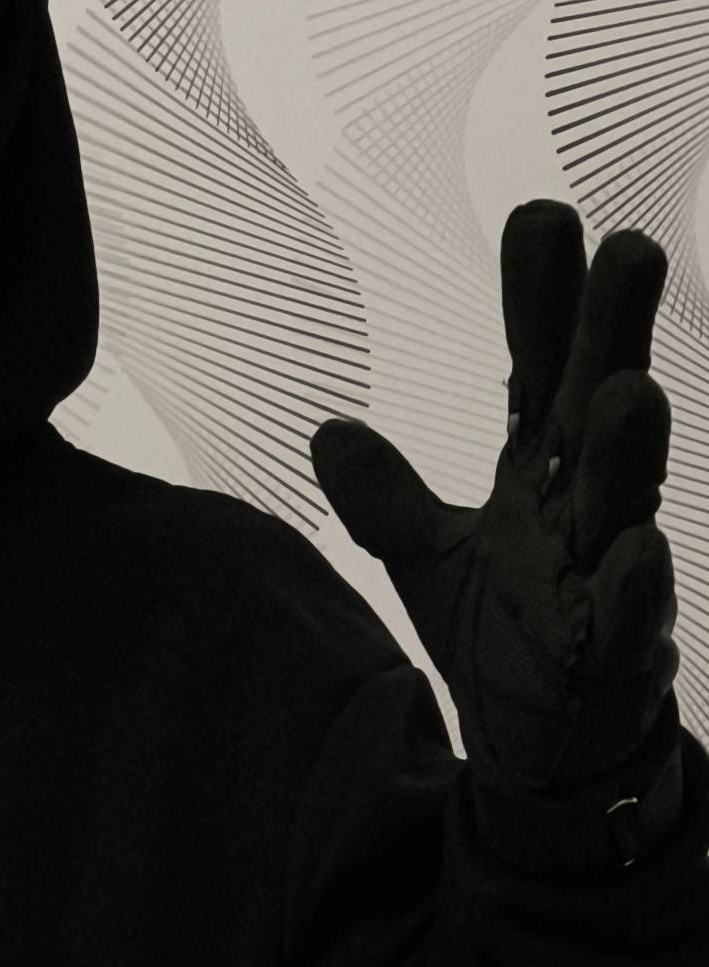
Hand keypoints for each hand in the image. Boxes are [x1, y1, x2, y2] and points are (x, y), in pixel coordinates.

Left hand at [311, 205, 679, 804]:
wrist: (544, 750)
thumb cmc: (505, 639)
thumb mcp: (431, 559)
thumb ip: (388, 499)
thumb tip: (328, 431)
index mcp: (543, 474)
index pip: (542, 370)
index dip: (542, 300)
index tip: (540, 216)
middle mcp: (584, 507)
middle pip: (598, 405)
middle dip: (615, 334)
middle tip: (631, 249)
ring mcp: (607, 576)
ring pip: (625, 502)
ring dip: (627, 450)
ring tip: (629, 390)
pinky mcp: (615, 652)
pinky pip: (628, 616)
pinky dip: (634, 585)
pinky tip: (638, 550)